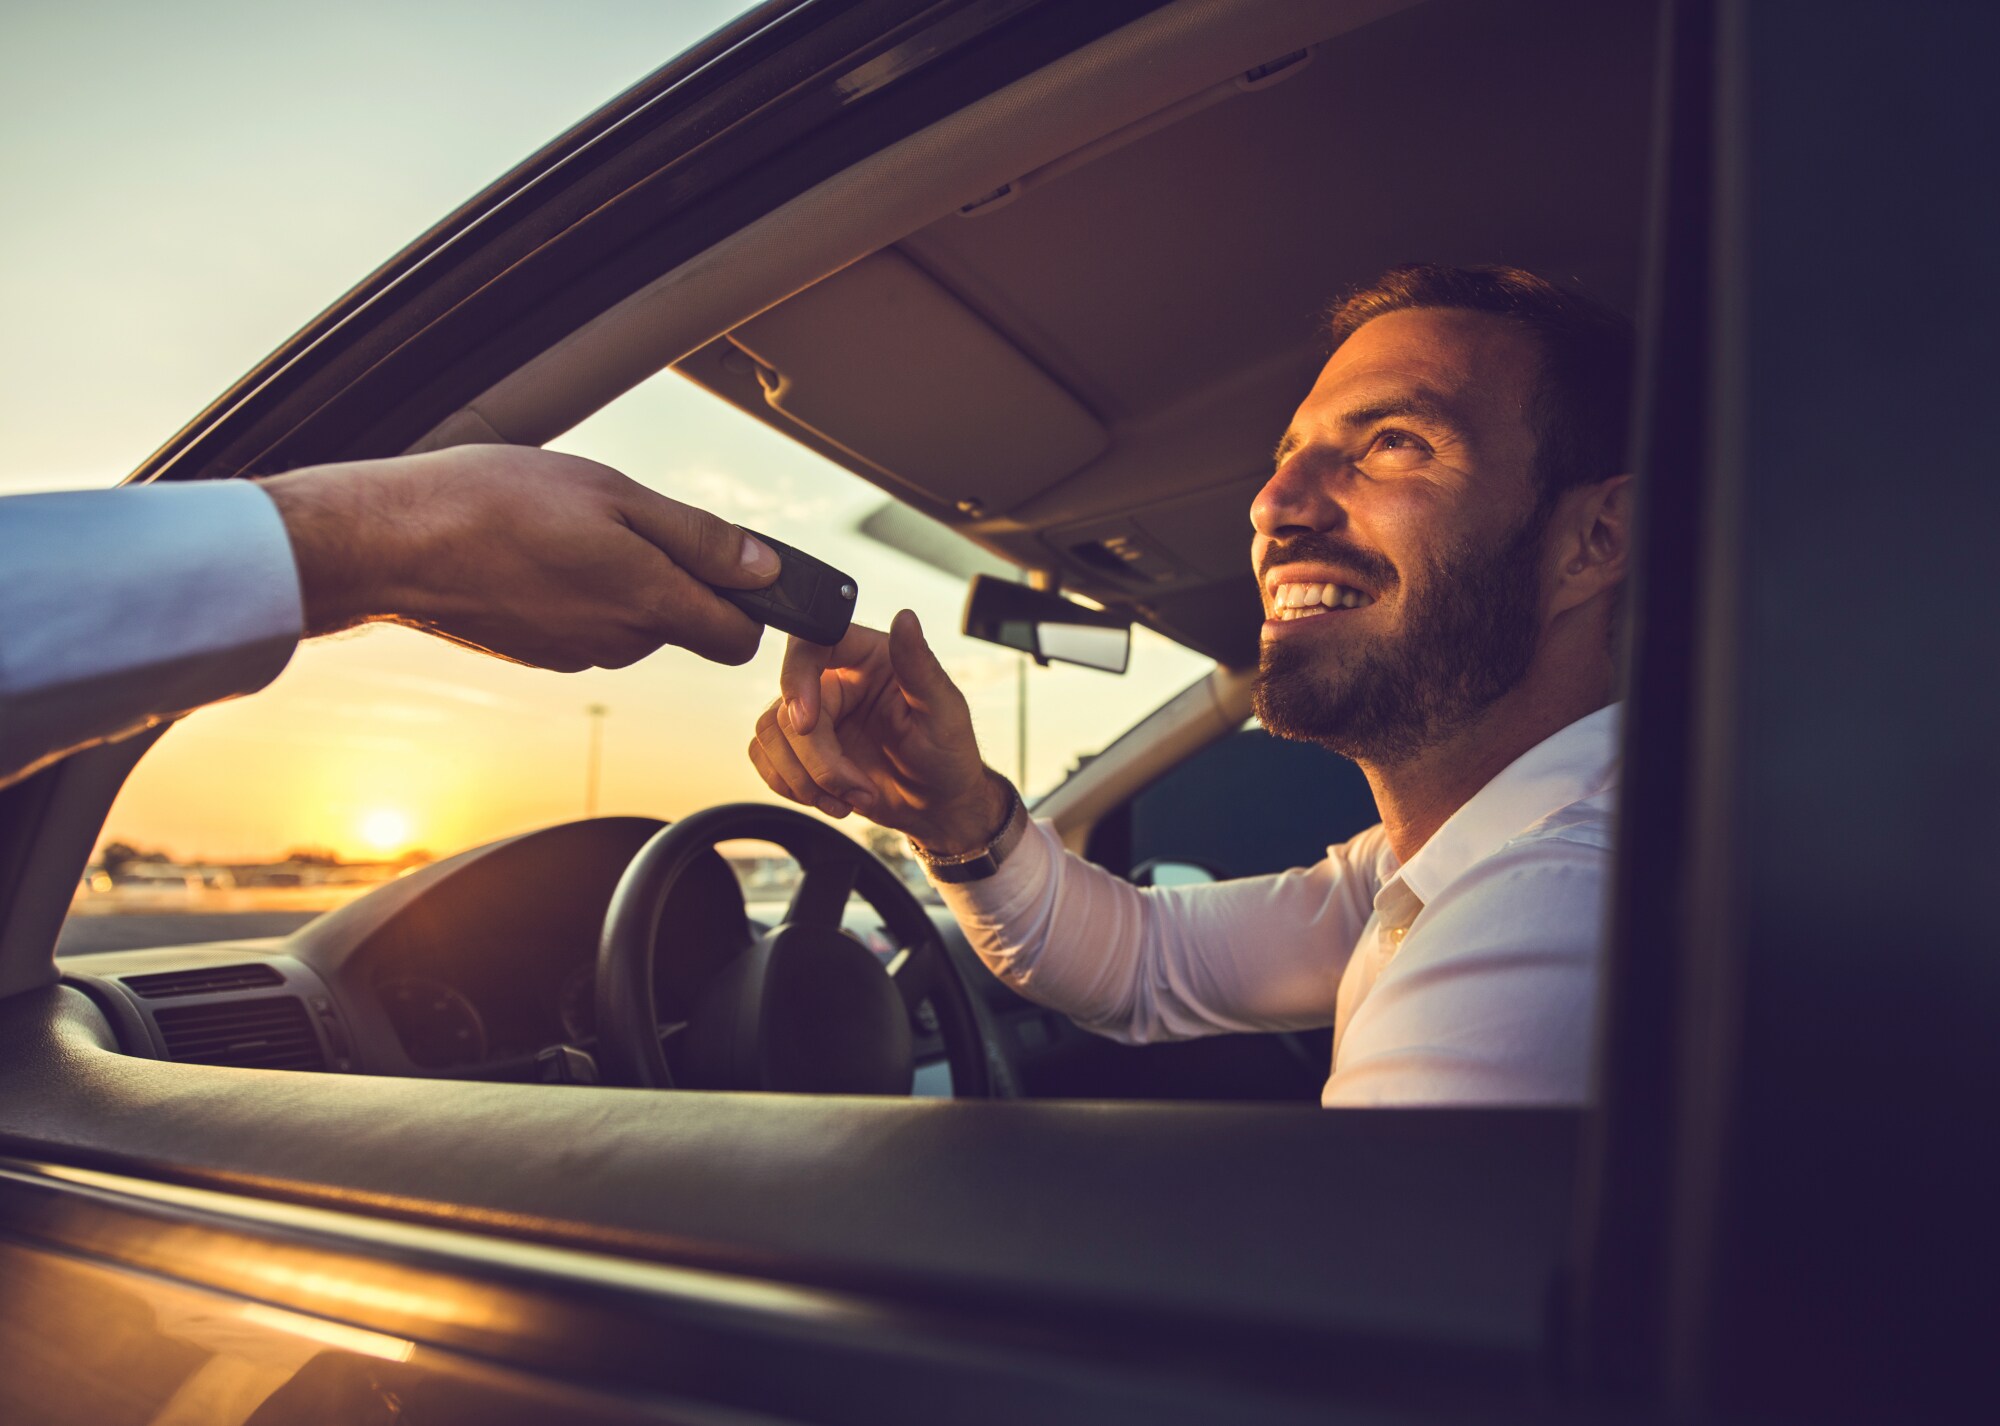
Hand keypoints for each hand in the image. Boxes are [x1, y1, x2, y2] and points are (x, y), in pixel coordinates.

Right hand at [260, 444, 779, 667]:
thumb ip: (699, 538)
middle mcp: (619, 644)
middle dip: (678, 579)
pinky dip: (580, 592)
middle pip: (685, 624)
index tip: (734, 564)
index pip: (737, 640)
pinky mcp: (540, 654)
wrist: (395, 543)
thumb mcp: (614, 494)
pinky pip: (587, 625)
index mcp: (648, 604)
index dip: (749, 603)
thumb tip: (765, 569)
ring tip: (571, 528)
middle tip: (628, 519)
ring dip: (624, 581)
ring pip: (634, 622)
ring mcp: (576, 654)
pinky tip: (539, 552)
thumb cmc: (498, 504)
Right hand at [748, 609, 1006, 851]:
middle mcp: (835, 679)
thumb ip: (920, 665)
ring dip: (805, 779)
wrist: (937, 807)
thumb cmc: (948, 755)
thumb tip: (906, 618)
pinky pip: (766, 758)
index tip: (808, 723)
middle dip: (817, 759)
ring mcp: (816, 715)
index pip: (811, 644)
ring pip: (771, 734)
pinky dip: (793, 788)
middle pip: (787, 706)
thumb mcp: (944, 711)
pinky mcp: (801, 749)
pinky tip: (832, 799)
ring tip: (850, 797)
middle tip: (854, 787)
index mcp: (868, 657)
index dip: (797, 679)